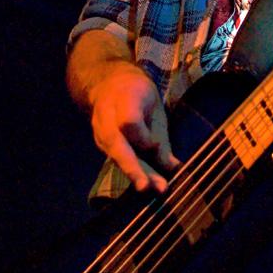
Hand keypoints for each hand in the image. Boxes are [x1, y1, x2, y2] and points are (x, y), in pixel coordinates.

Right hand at [88, 63, 179, 192]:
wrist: (108, 83)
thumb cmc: (138, 92)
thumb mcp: (154, 105)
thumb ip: (159, 137)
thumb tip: (173, 167)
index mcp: (124, 97)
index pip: (129, 123)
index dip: (144, 138)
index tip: (156, 146)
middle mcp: (106, 117)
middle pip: (117, 145)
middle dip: (133, 168)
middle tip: (147, 187)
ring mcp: (100, 132)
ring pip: (117, 156)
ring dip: (136, 175)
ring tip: (155, 189)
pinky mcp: (101, 144)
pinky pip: (117, 159)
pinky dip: (134, 172)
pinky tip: (150, 183)